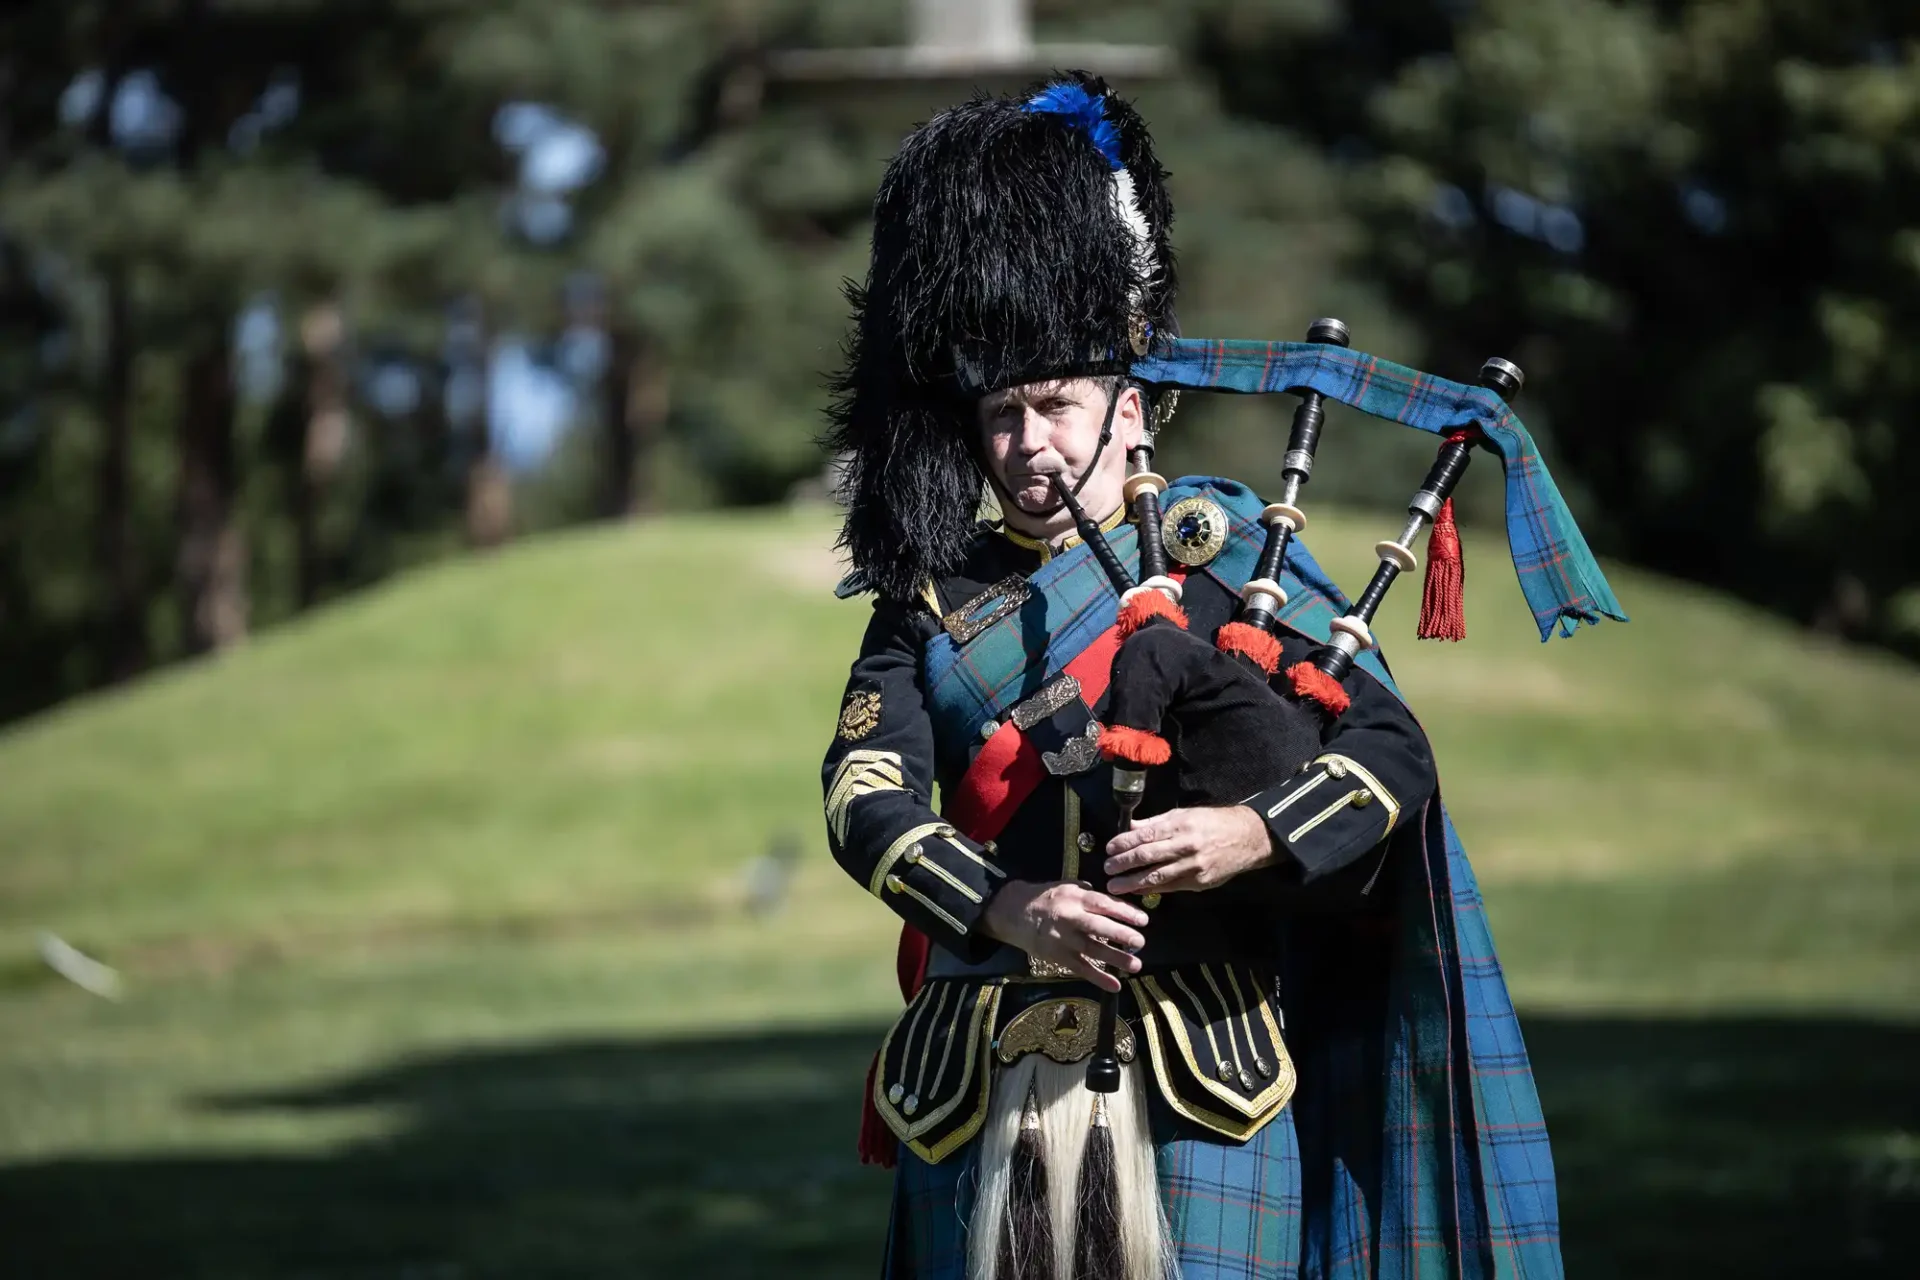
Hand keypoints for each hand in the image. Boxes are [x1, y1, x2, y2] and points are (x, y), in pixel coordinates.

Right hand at [979, 879, 1148, 992]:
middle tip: (1140, 942)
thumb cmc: (1045, 898)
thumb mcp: (1066, 886)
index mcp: (1073, 898)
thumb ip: (1089, 893)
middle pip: (1097, 927)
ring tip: (1136, 965)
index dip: (1123, 912)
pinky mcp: (1058, 957)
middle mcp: (1069, 918)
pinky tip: (1115, 986)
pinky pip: (1080, 968)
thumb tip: (1115, 901)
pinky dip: (1098, 978)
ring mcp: (1063, 939)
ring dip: (1115, 959)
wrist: (1013, 913)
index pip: (1102, 904)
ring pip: (1091, 950)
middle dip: (1120, 935)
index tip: (1143, 920)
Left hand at [1104, 805, 1273, 896]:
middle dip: (1124, 864)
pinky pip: (1171, 887)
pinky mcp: (1200, 883)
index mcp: (1181, 825)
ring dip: (1132, 883)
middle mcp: (1186, 846)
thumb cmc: (1213, 822)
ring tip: (1115, 886)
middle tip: (1106, 869)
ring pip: (1157, 877)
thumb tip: (1129, 827)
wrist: (1248, 838)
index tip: (1109, 848)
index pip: (1145, 835)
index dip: (1124, 843)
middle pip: (1148, 856)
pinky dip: (1152, 889)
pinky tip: (1138, 890)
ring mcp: (1194, 867)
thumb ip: (1156, 823)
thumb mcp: (1184, 814)